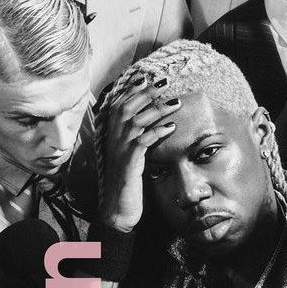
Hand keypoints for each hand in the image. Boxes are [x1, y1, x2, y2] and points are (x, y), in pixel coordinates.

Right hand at [101, 75, 179, 232]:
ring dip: (156, 110)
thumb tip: (152, 122)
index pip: (119, 104)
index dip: (133, 89)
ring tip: (175, 103)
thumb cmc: (127, 183)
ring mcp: (119, 152)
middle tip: (165, 83)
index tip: (148, 78)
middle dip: (146, 93)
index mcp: (111, 136)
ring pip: (135, 121)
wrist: (118, 209)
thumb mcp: (131, 157)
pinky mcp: (128, 165)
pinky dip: (156, 132)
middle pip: (126, 107)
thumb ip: (137, 139)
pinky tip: (170, 128)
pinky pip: (141, 143)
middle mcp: (112, 140)